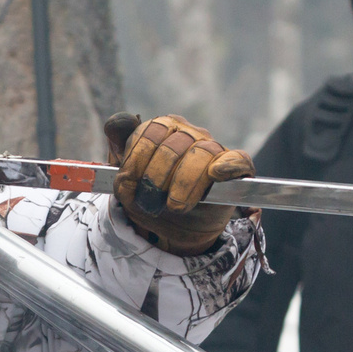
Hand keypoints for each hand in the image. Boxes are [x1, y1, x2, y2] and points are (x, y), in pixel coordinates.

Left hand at [103, 113, 253, 254]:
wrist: (176, 228)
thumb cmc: (152, 198)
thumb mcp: (128, 181)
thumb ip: (118, 152)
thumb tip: (115, 123)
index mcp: (162, 129)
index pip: (150, 131)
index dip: (136, 161)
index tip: (128, 185)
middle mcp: (189, 133)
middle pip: (173, 146)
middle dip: (156, 178)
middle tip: (150, 202)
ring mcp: (213, 149)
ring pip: (202, 153)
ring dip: (184, 183)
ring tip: (175, 206)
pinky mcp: (234, 170)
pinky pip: (238, 159)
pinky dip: (228, 165)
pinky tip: (216, 174)